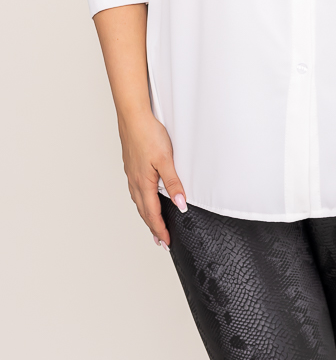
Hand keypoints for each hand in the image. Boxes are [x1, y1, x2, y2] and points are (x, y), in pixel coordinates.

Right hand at [117, 111, 187, 249]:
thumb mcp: (166, 160)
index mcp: (143, 183)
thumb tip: (180, 204)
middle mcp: (134, 182)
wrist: (133, 117)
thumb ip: (173, 183)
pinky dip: (142, 202)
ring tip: (154, 225)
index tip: (167, 242)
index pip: (152, 214)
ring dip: (147, 216)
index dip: (160, 229)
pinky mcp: (131, 166)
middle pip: (144, 211)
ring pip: (139, 202)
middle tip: (161, 242)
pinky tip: (146, 199)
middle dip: (153, 228)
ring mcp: (131, 174)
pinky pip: (136, 191)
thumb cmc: (148, 135)